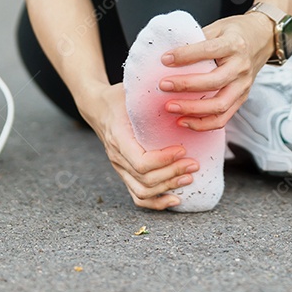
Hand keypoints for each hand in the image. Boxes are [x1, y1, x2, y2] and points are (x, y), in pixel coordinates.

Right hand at [78, 82, 200, 209]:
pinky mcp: (125, 174)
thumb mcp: (132, 91)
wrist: (97, 107)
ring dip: (168, 187)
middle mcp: (117, 156)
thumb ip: (152, 93)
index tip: (182, 149)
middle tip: (194, 164)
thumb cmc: (119, 97)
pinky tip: (176, 200)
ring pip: (142, 191)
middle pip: (145, 179)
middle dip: (173, 174)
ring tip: (189, 177)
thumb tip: (182, 88)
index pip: (140, 162)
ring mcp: (119, 168)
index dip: (164, 161)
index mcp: (118, 137)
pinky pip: (137, 196)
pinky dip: (157, 203)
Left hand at [158, 13, 274, 130]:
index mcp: (234, 45)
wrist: (262, 39)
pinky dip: (202, 124)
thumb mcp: (218, 28)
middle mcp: (241, 67)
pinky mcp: (242, 98)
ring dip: (192, 109)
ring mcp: (243, 86)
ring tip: (170, 107)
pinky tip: (184, 121)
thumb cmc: (235, 33)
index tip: (165, 59)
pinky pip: (223, 118)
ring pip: (219, 105)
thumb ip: (197, 40)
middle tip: (163, 85)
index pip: (208, 51)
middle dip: (186, 86)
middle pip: (214, 82)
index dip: (185, 56)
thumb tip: (169, 56)